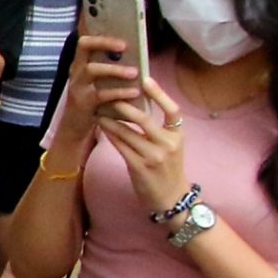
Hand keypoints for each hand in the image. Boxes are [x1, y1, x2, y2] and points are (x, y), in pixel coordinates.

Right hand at [56, 33, 142, 141]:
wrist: (77, 128)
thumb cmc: (95, 100)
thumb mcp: (100, 81)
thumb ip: (112, 67)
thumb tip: (137, 53)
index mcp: (81, 62)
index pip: (86, 40)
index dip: (102, 35)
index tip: (122, 36)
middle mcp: (76, 70)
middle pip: (84, 46)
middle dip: (105, 43)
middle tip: (126, 46)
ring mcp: (78, 86)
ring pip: (93, 69)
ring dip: (115, 69)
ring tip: (135, 72)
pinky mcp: (83, 103)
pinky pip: (101, 94)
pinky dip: (119, 92)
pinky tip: (134, 92)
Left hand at [95, 83, 189, 215]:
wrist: (171, 198)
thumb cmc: (168, 169)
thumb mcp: (171, 146)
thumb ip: (160, 130)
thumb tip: (139, 107)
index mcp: (178, 135)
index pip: (173, 110)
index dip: (160, 93)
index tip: (146, 79)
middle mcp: (167, 144)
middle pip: (144, 119)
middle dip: (125, 106)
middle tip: (111, 95)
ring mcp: (153, 156)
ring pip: (127, 132)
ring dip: (111, 120)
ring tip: (99, 109)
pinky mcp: (138, 167)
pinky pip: (120, 146)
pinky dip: (110, 134)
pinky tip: (102, 126)